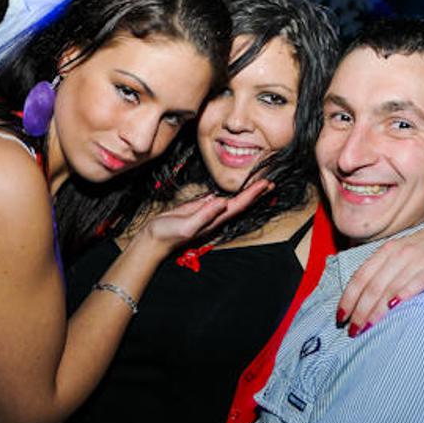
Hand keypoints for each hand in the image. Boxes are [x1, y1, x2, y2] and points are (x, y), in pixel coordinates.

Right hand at [139, 179, 271, 254]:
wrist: (153, 239)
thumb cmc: (167, 234)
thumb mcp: (186, 225)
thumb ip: (204, 214)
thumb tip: (222, 202)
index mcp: (214, 220)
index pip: (238, 205)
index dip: (253, 194)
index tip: (265, 184)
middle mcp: (215, 217)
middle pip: (240, 203)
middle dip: (255, 194)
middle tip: (270, 183)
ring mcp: (208, 213)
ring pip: (231, 201)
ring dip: (245, 193)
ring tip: (258, 185)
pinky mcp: (199, 209)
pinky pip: (217, 199)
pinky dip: (228, 193)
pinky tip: (234, 190)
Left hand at [337, 223, 423, 336]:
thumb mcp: (400, 254)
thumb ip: (383, 271)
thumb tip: (361, 299)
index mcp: (386, 251)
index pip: (360, 277)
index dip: (348, 298)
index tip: (340, 318)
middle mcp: (398, 254)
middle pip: (373, 286)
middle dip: (360, 311)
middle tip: (352, 330)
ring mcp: (418, 260)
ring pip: (391, 287)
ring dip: (376, 310)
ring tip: (367, 328)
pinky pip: (418, 282)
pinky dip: (405, 294)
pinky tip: (395, 307)